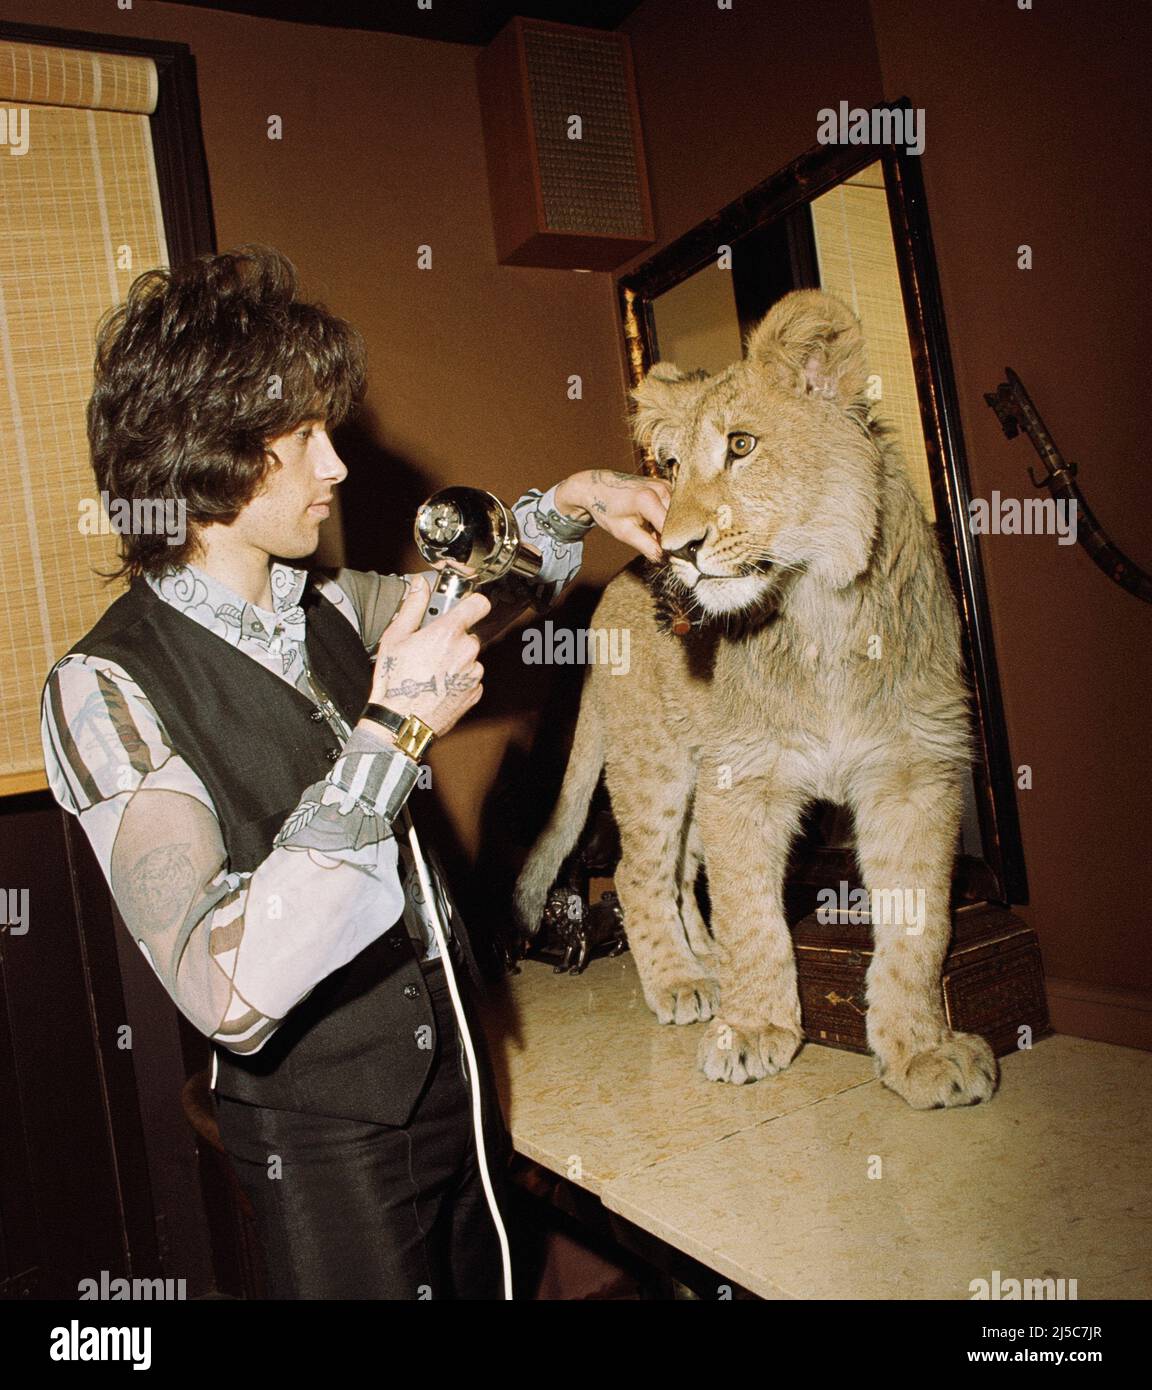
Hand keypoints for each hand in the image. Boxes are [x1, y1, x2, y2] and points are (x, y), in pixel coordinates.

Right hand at [366, 575, 490, 737]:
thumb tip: (420, 585)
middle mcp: (467, 650)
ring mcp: (473, 672)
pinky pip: (469, 677)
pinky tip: (437, 685)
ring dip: (455, 659)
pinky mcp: (474, 691)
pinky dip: (457, 679)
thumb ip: (412, 606)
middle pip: (468, 634)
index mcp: (448, 632)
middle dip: (452, 638)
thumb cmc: (395, 681)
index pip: (478, 604)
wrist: (401, 721)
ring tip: (431, 671)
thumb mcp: (395, 637)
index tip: (463, 606)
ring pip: (469, 656)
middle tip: (429, 648)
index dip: (471, 602)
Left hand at [552, 470, 670, 562]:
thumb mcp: (625, 533)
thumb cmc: (607, 508)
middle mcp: (661, 489)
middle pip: (678, 522)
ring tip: (651, 533)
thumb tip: (666, 559)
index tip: (668, 557)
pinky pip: (675, 508)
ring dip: (670, 528)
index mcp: (648, 499)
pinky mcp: (668, 486)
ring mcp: (666, 485)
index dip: (672, 545)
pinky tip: (653, 524)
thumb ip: (648, 547)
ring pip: (678, 516)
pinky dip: (668, 520)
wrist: (598, 487)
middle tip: (658, 546)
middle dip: (672, 537)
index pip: (671, 530)